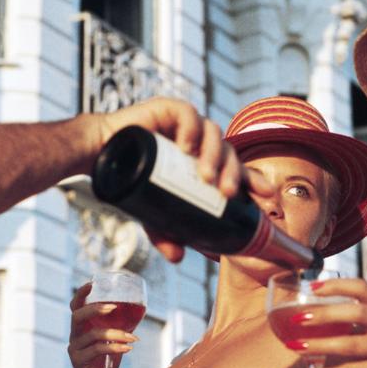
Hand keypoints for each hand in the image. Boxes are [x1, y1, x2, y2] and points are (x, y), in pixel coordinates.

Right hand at [68, 283, 136, 367]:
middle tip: (114, 307)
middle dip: (95, 309)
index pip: (75, 308)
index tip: (91, 284)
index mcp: (80, 329)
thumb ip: (117, 327)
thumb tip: (138, 311)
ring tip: (133, 339)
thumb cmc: (106, 363)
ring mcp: (74, 350)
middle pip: (77, 316)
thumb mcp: (111, 341)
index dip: (81, 294)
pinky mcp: (79, 362)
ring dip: (117, 334)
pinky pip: (97, 350)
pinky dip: (115, 347)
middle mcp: (74, 337)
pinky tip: (128, 348)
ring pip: (94, 334)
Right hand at [98, 99, 273, 260]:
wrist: (100, 153)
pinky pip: (188, 114)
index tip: (266, 195)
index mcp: (203, 161)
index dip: (252, 180)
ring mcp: (186, 125)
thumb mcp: (152, 210)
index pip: (235, 169)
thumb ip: (165, 232)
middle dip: (232, 173)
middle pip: (228, 153)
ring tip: (206, 176)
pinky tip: (188, 144)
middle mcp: (199, 142)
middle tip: (226, 193)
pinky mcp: (168, 109)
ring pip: (213, 134)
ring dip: (214, 155)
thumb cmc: (132, 178)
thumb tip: (177, 258)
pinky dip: (192, 128)